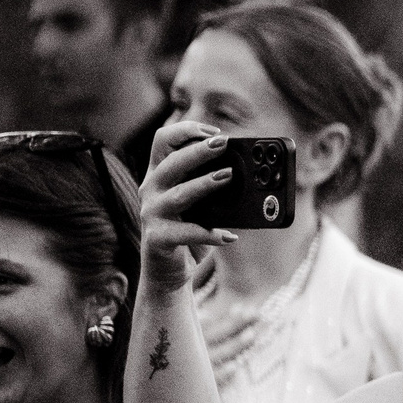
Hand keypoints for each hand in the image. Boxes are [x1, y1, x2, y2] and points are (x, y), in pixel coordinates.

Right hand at [140, 120, 241, 294]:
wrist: (167, 271)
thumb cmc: (187, 231)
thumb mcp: (200, 204)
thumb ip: (213, 186)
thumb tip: (251, 174)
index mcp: (160, 175)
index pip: (162, 141)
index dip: (185, 130)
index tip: (214, 132)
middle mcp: (151, 190)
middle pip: (170, 162)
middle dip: (197, 150)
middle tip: (224, 144)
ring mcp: (152, 214)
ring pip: (177, 194)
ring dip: (203, 184)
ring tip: (228, 177)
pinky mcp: (158, 239)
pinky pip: (185, 233)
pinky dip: (208, 234)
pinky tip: (229, 236)